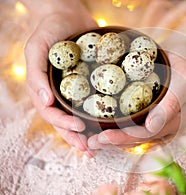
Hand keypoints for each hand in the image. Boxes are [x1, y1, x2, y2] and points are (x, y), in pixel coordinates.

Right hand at [24, 2, 96, 155]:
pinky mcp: (90, 84)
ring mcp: (76, 90)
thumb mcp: (36, 48)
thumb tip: (44, 102)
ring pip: (81, 116)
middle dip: (77, 138)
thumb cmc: (49, 30)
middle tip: (90, 152)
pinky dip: (101, 115)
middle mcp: (60, 93)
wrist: (68, 15)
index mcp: (45, 90)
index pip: (52, 114)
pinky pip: (95, 101)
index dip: (63, 125)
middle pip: (66, 122)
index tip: (79, 129)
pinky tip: (112, 125)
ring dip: (89, 134)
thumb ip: (36, 75)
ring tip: (100, 148)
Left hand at [87, 53, 185, 149]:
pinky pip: (126, 124)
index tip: (102, 137)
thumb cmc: (183, 68)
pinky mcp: (144, 114)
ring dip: (108, 138)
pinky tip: (94, 126)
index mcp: (173, 123)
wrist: (181, 58)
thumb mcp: (183, 82)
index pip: (144, 135)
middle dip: (110, 142)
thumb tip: (151, 128)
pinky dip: (110, 126)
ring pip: (128, 135)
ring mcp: (152, 122)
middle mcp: (162, 127)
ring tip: (85, 139)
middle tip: (87, 142)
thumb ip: (170, 105)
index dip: (123, 138)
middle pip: (133, 139)